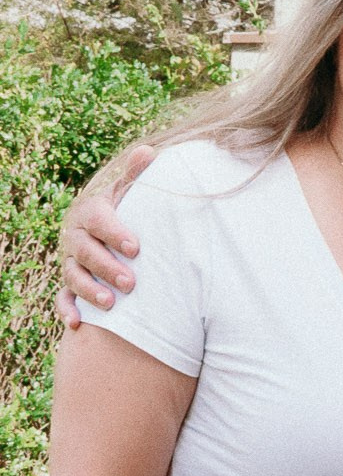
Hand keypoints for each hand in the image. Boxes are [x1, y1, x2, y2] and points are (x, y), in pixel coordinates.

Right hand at [57, 145, 152, 327]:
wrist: (101, 229)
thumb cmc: (122, 210)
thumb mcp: (128, 192)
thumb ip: (136, 175)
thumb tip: (148, 151)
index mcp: (90, 213)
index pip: (98, 220)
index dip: (115, 233)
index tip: (136, 247)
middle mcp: (76, 237)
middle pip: (85, 252)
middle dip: (106, 267)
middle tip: (131, 283)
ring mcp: (70, 261)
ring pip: (73, 276)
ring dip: (89, 291)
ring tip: (110, 304)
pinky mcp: (68, 283)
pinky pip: (62, 298)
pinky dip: (67, 310)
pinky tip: (77, 324)